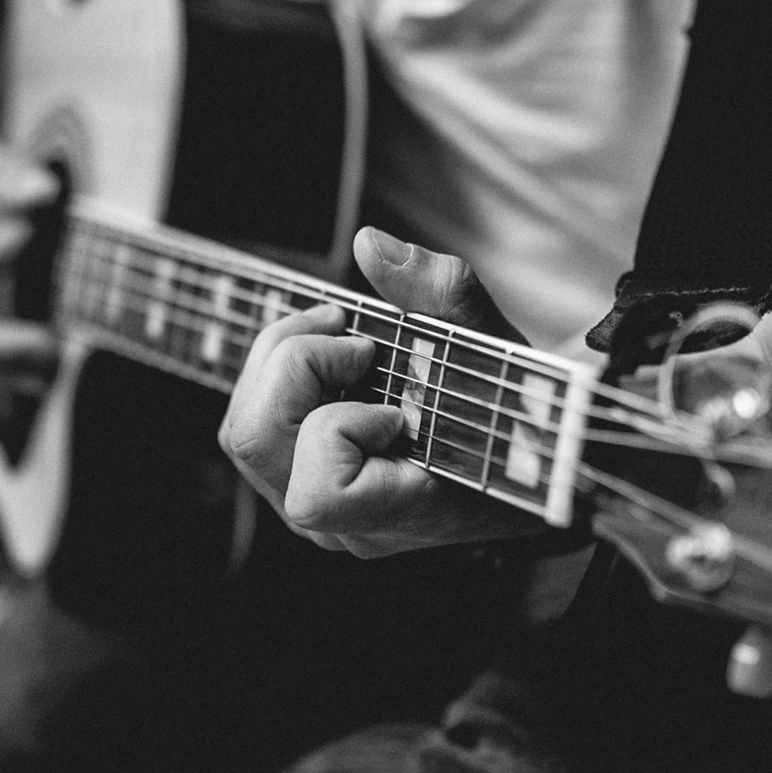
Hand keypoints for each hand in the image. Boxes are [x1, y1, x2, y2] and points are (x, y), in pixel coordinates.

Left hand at [218, 228, 551, 557]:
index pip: (317, 492)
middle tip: (351, 331)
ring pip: (241, 433)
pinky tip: (330, 358)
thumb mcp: (496, 346)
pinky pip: (254, 427)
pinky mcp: (302, 485)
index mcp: (400, 514)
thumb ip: (441, 295)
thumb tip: (370, 244)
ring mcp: (319, 514)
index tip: (387, 382)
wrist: (530, 454)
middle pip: (254, 442)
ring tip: (340, 337)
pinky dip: (278, 376)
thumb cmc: (520, 408)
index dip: (337, 425)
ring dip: (278, 362)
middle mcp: (347, 528)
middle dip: (292, 361)